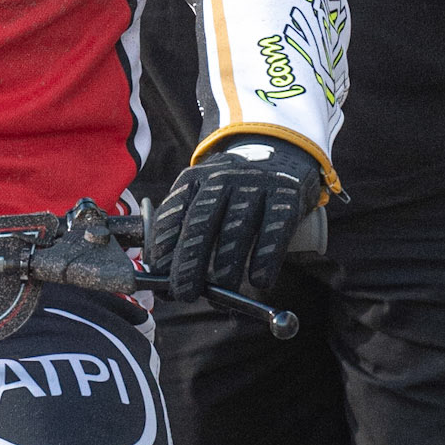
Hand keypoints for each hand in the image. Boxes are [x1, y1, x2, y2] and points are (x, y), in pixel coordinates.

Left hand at [149, 136, 324, 301]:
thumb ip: (184, 227)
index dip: (163, 248)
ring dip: (225, 266)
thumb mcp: (204, 193)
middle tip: (184, 293)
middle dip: (189, 262)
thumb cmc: (233, 189)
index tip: (158, 276)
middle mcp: (222, 178)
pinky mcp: (285, 194)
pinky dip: (265, 258)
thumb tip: (161, 275)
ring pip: (236, 229)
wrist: (280, 150)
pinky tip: (258, 281)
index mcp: (195, 178)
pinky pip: (273, 229)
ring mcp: (254, 184)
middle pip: (200, 223)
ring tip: (219, 295)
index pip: (172, 213)